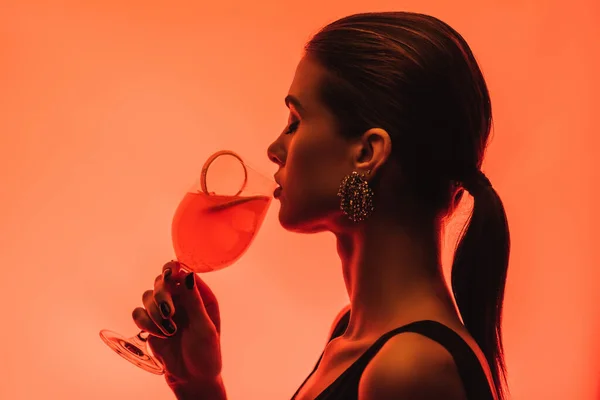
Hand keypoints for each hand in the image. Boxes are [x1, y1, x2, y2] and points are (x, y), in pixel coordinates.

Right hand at [132, 261, 222, 388]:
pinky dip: (145, 322)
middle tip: (169, 312)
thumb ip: (195, 301)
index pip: (183, 271)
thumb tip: (187, 274)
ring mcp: (165, 310)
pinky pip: (138, 312)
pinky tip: (159, 335)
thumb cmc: (206, 353)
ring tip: (170, 331)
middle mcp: (181, 299)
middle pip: (161, 280)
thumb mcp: (205, 327)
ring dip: (155, 313)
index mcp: (199, 295)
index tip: (168, 276)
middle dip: (162, 295)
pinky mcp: (151, 323)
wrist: (192, 378)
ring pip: (148, 296)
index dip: (173, 270)